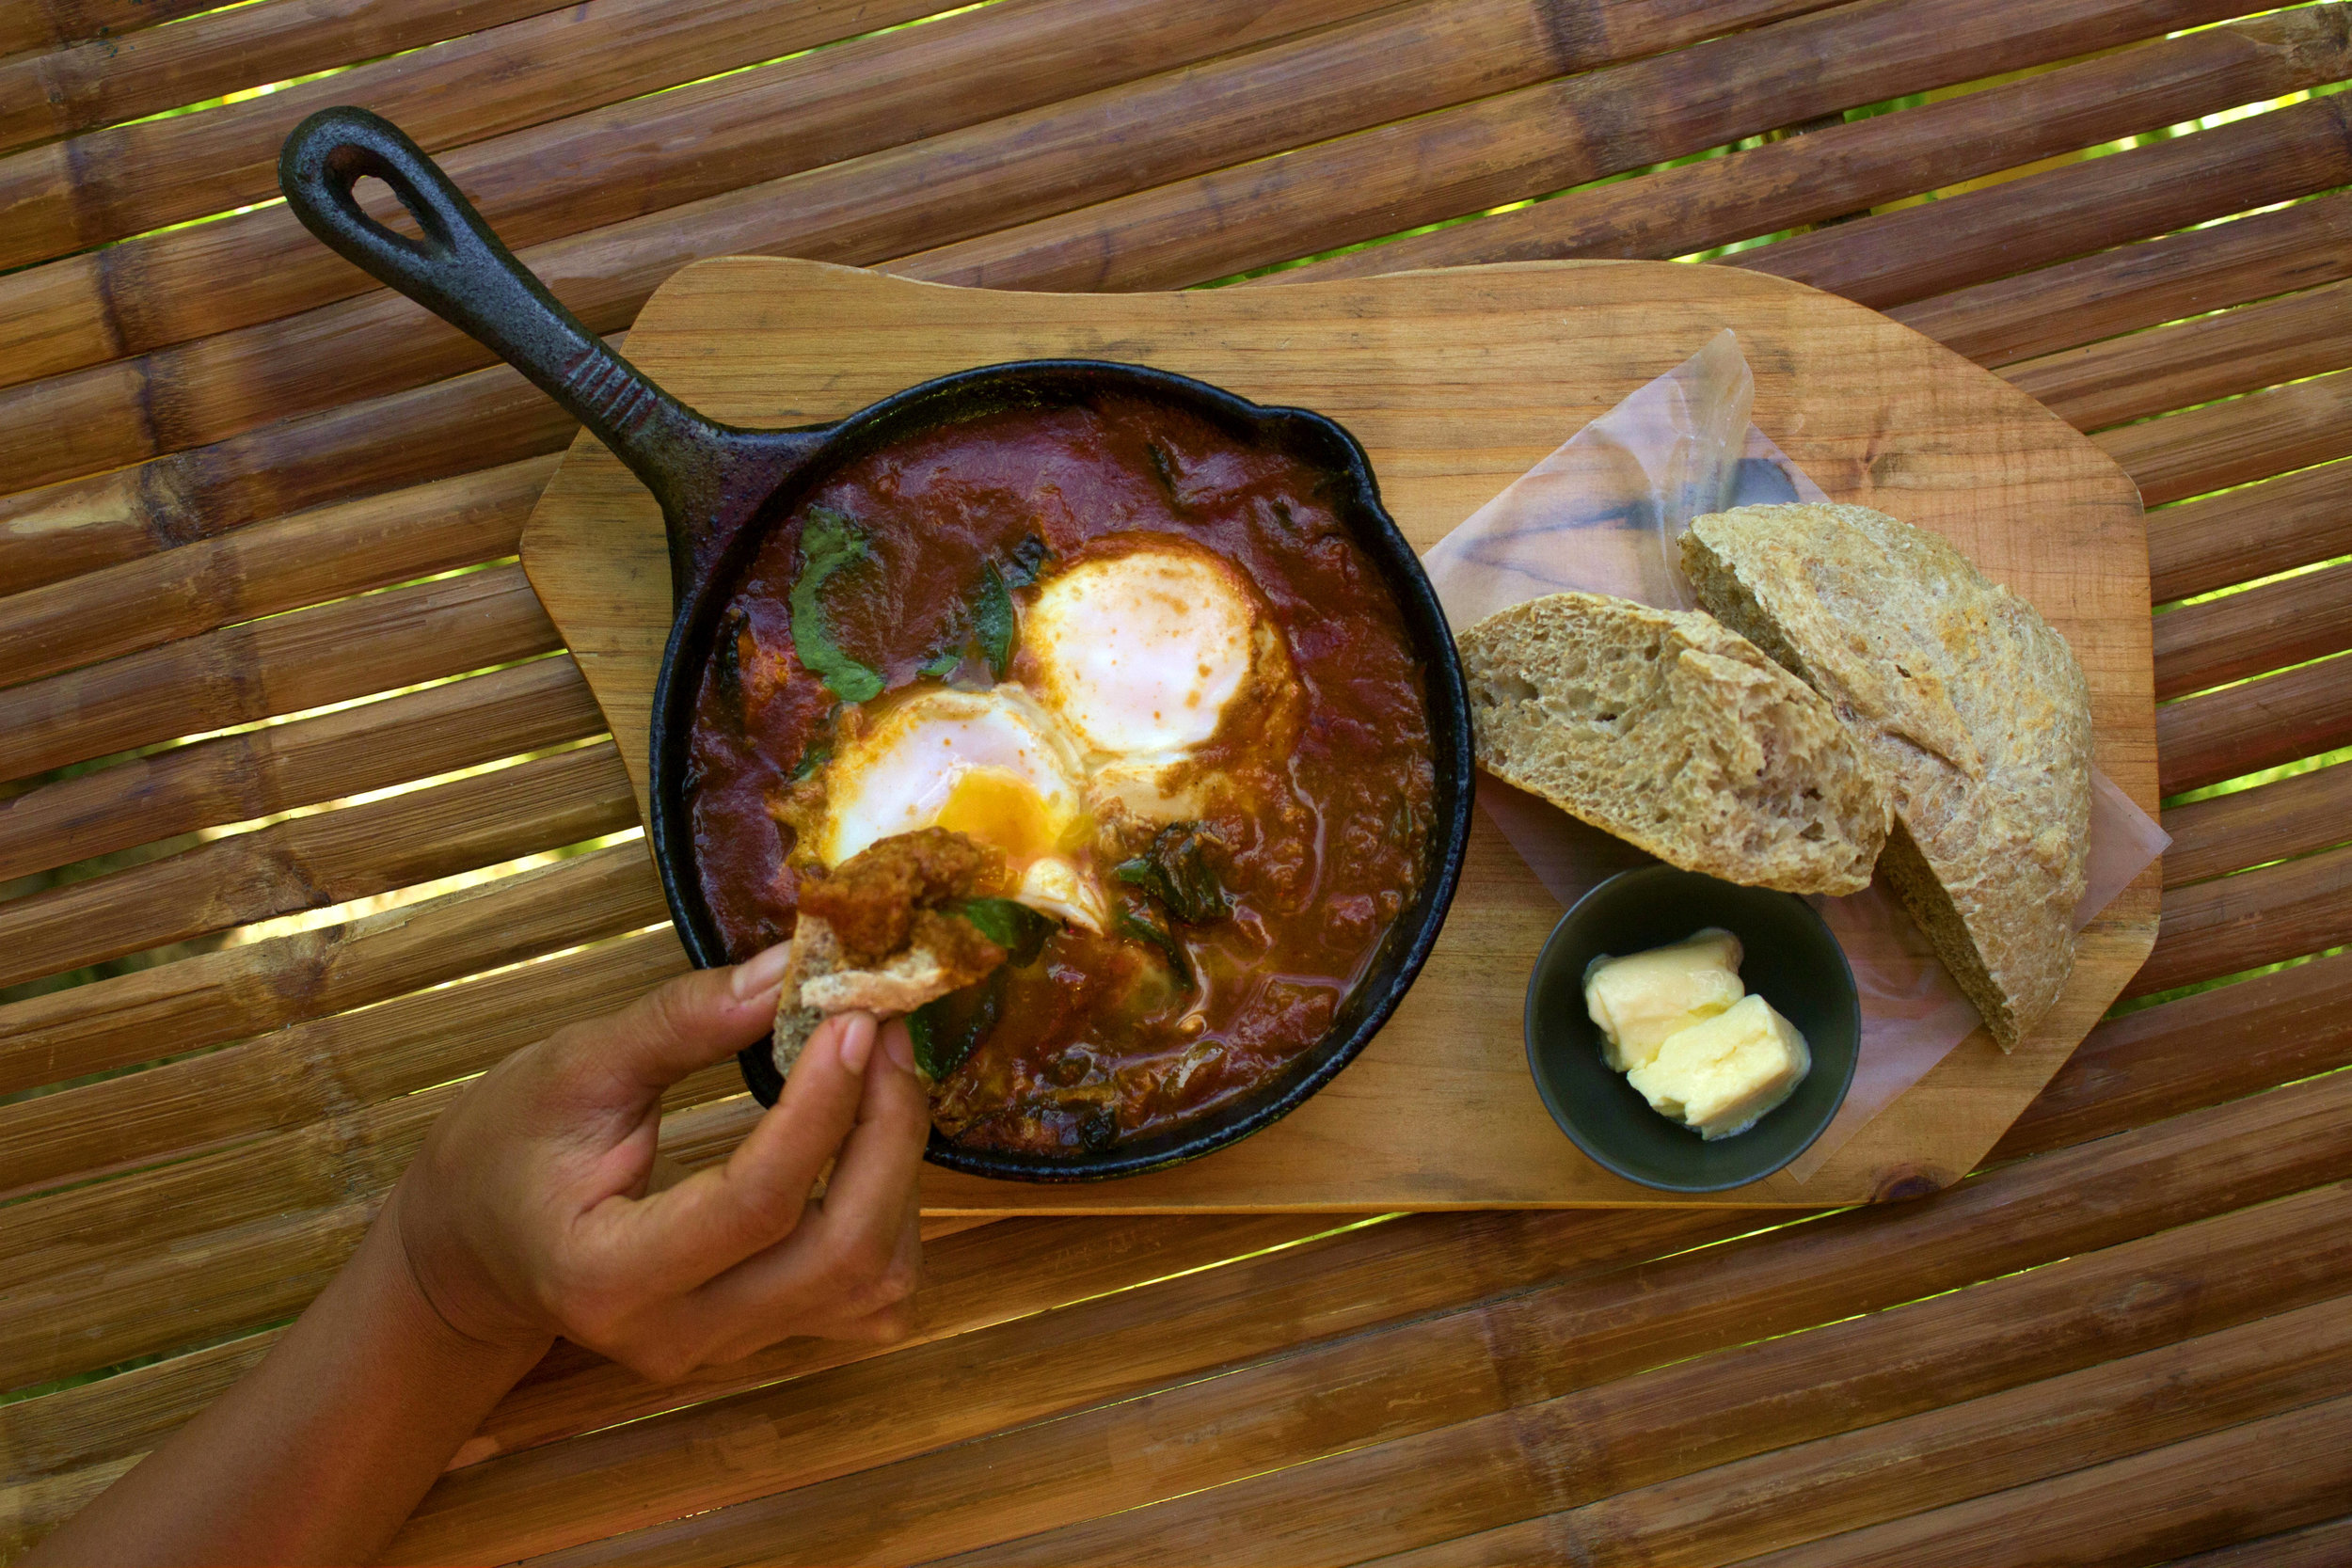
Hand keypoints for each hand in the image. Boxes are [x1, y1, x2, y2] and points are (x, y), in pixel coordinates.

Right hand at [389, 951, 929, 1380]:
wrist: (477, 1247)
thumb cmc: (508, 1149)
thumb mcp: (573, 1067)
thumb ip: (681, 1022)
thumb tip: (790, 970)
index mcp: (611, 1277)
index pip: (757, 1205)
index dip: (823, 1106)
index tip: (853, 1018)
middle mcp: (680, 1335)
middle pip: (843, 1255)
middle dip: (886, 1132)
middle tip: (883, 1032)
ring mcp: (731, 1350)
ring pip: (874, 1282)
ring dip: (900, 1170)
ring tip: (881, 1073)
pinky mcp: (767, 1340)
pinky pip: (873, 1296)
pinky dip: (894, 1213)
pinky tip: (866, 1142)